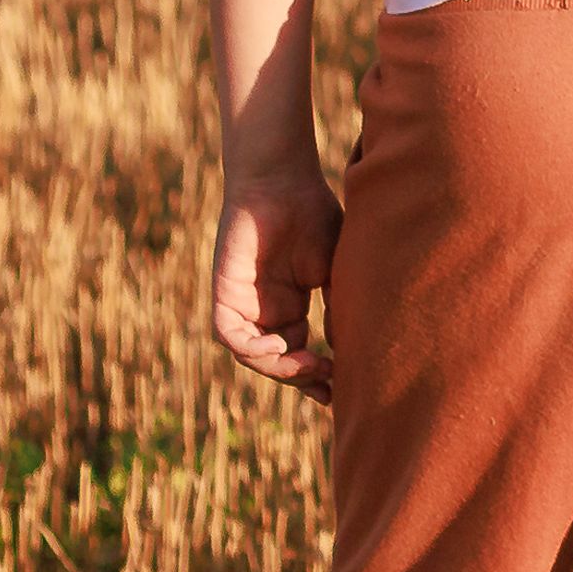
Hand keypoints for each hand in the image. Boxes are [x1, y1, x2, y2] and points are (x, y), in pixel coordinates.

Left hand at [211, 168, 342, 392]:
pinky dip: (251, 348)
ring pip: (251, 354)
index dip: (315, 377)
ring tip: (309, 365)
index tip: (338, 392)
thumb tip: (348, 351)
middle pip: (275, 360)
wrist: (283, 179)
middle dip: (299, 377)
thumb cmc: (313, 213)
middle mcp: (263, 309)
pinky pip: (229, 335)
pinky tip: (279, 346)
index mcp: (289, 306)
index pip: (298, 354)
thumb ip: (337, 309)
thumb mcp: (335, 271)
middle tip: (327, 381)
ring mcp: (243, 302)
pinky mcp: (224, 292)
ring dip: (278, 368)